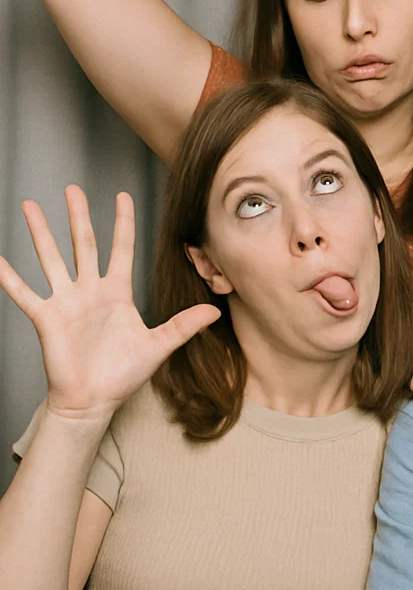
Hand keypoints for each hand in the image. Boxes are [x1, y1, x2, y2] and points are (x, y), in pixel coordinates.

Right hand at [0, 187, 219, 423]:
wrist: (93, 400)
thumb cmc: (123, 374)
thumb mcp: (158, 345)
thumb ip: (183, 326)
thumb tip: (214, 312)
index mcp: (117, 292)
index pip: (122, 248)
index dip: (123, 222)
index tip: (123, 196)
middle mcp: (91, 290)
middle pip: (84, 244)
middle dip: (79, 216)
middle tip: (72, 189)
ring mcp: (66, 301)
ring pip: (52, 258)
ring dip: (41, 233)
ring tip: (30, 207)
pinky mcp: (46, 318)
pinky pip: (25, 293)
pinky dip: (10, 277)